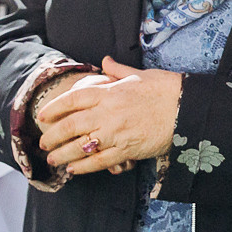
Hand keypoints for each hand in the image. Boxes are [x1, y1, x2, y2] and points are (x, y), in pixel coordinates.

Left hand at [37, 56, 183, 175]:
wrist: (188, 108)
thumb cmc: (166, 89)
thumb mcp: (140, 75)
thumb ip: (118, 71)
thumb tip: (105, 61)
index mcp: (110, 92)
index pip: (73, 99)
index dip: (54, 108)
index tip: (43, 116)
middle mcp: (108, 113)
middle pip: (70, 126)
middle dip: (52, 136)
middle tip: (43, 142)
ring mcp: (116, 133)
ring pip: (80, 146)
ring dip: (62, 154)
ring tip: (52, 159)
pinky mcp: (127, 150)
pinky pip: (99, 161)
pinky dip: (83, 167)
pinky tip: (73, 169)